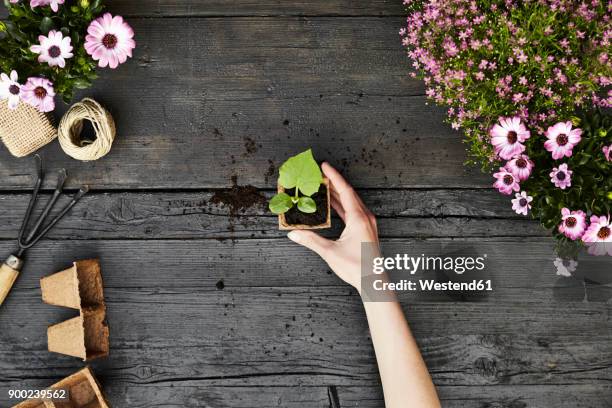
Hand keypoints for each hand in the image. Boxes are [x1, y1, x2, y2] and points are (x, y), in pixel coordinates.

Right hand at [287, 162, 379, 292]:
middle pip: (348, 193)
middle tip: (320, 174)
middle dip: (334, 182)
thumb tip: (294, 234)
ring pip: (351, 202)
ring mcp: (367, 224)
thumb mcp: (330, 252)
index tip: (324, 166)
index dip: (334, 176)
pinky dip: (342, 205)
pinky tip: (333, 204)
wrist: (373, 282)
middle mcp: (365, 218)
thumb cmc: (356, 268)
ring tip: (324, 187)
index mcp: (358, 218)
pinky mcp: (366, 230)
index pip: (345, 190)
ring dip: (338, 193)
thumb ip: (311, 240)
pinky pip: (353, 211)